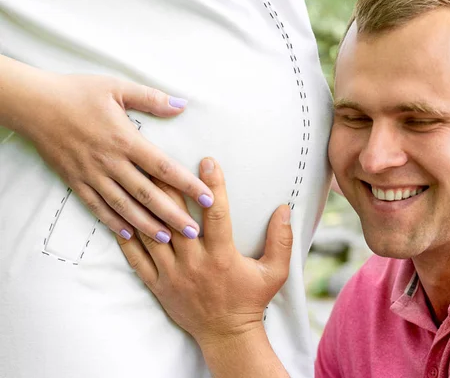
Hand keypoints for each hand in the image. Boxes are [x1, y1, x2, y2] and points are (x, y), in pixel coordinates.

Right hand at [23, 73, 214, 242]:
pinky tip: (129, 236)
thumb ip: (152, 98)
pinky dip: (113, 222)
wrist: (34, 104)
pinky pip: (97, 207)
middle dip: (173, 214)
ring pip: (124, 206)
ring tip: (167, 239)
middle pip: (147, 194)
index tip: (208, 198)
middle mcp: (111, 162)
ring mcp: (92, 174)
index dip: (188, 184)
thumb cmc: (78, 92)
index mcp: (125, 140)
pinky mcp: (76, 182)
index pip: (164, 167)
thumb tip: (182, 105)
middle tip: (193, 232)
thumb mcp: (117, 87)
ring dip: (147, 224)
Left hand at [117, 157, 292, 346]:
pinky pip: (138, 260)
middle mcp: (195, 262)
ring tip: (139, 181)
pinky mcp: (159, 285)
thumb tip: (284, 209)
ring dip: (146, 207)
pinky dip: (128, 239)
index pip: (216, 213)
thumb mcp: (275, 273)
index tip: (208, 161)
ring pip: (154, 235)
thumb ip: (281, 240)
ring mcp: (173, 274)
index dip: (213, 185)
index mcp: (222, 256)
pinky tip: (122, 219)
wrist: (226, 334)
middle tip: (161, 160)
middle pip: (177, 218)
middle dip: (169, 187)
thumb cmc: (250, 300)